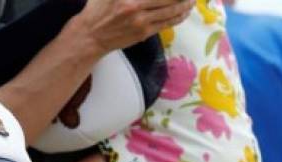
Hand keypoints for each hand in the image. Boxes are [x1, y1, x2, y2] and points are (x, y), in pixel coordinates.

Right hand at [77, 0, 193, 53]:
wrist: (89, 37)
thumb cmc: (96, 10)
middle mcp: (136, 6)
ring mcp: (141, 21)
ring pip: (171, 10)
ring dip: (185, 4)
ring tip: (192, 1)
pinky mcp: (143, 33)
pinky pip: (166, 24)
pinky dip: (178, 17)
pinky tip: (184, 12)